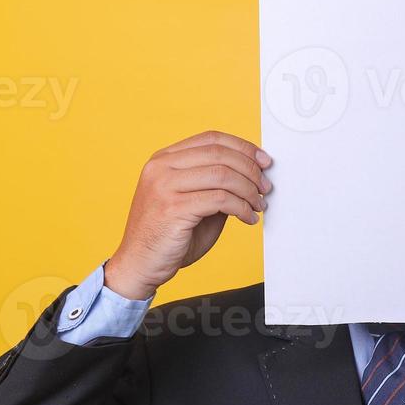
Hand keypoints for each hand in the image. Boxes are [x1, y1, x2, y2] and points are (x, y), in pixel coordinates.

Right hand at [105, 130, 272, 299]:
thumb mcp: (194, 203)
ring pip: (222, 175)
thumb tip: (252, 175)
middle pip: (219, 153)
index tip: (263, 161)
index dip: (242, 147)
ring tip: (259, 205)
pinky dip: (241, 208)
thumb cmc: (167, 237)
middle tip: (265, 187)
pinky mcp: (173, 208)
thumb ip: (215, 185)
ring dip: (249, 190)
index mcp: (164, 159)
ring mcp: (164, 186)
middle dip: (251, 170)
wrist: (139, 265)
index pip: (210, 138)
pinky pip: (220, 199)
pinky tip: (247, 218)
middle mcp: (161, 167)